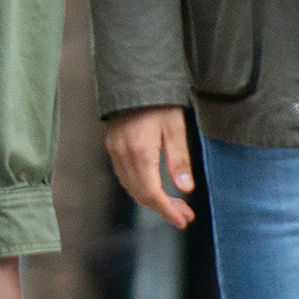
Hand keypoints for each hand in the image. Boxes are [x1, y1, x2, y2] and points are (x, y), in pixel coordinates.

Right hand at [101, 106, 195, 230]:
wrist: (132, 78)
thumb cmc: (157, 101)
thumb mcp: (175, 127)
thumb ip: (179, 159)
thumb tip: (186, 188)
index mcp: (140, 153)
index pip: (152, 193)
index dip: (168, 210)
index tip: (183, 220)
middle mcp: (123, 156)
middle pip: (141, 194)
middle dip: (163, 208)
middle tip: (184, 215)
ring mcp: (115, 152)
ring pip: (131, 187)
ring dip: (152, 200)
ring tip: (174, 205)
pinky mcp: (113, 147)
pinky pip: (124, 176)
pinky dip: (140, 188)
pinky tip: (155, 188)